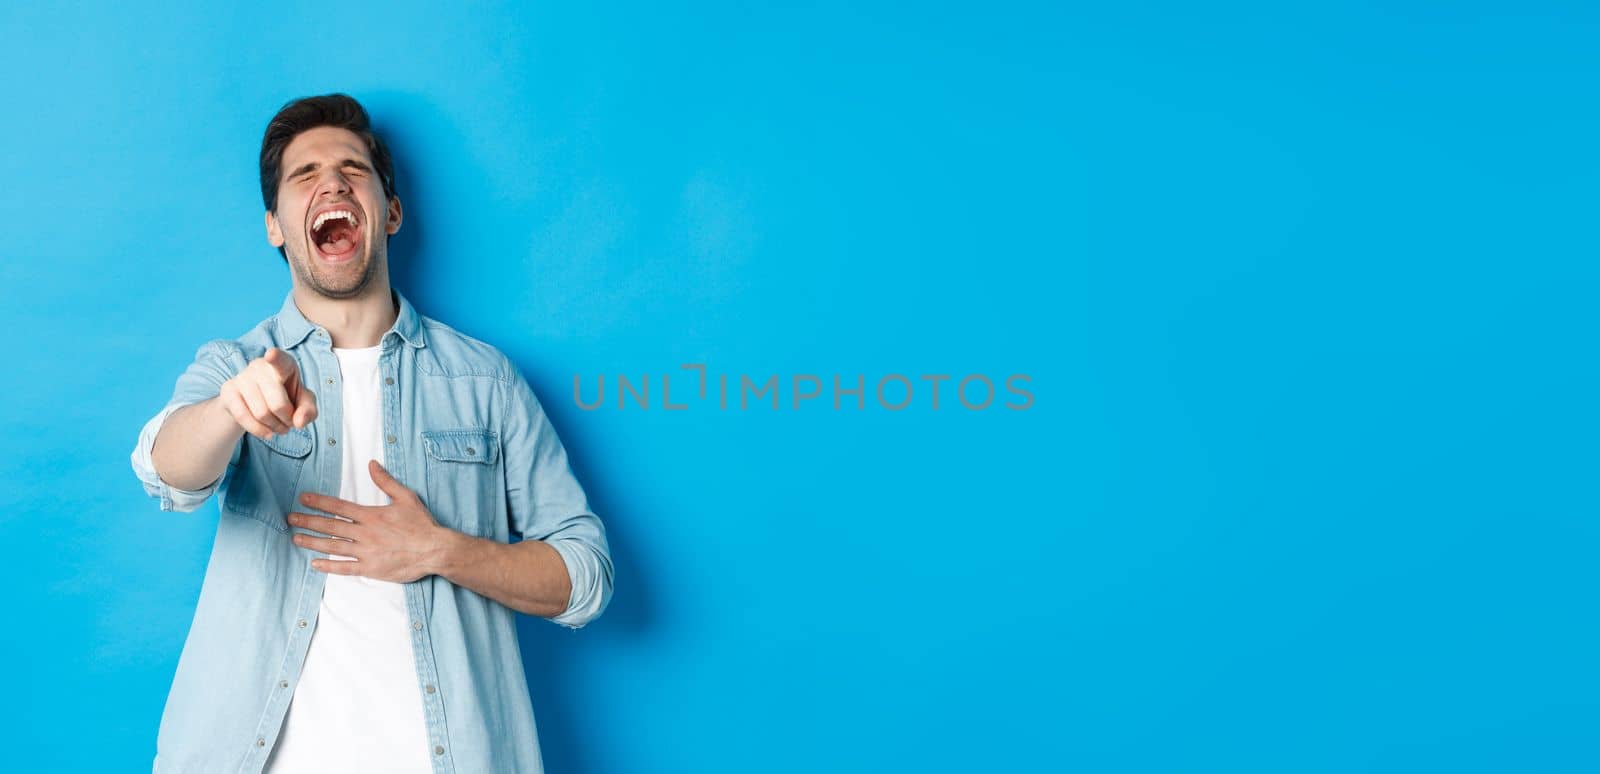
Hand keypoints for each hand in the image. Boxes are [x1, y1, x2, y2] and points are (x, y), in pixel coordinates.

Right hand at [219, 346, 317, 439]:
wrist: (255, 402)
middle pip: (277, 404)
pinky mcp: (228, 390)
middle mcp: (260, 365)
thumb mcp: (303, 402)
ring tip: (279, 427)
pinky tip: (267, 432)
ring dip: (275, 427)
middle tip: (289, 423)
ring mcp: (242, 376)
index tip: (271, 354)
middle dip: (287, 420)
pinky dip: (258, 430)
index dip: (275, 358)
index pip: (279, 360)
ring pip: (261, 413)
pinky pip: (243, 416)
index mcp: (283, 363)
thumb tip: (299, 422)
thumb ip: (309, 410)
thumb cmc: (286, 396)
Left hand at [286, 460, 451, 582]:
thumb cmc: (421, 524)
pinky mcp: (370, 568)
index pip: (339, 507)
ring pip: (333, 547)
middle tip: (290, 518)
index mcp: (371, 515)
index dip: (319, 502)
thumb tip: (371, 464)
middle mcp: (364, 533)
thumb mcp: (406, 497)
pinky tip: (315, 564)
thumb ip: (386, 481)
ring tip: (296, 538)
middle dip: (308, 521)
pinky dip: (329, 566)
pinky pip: (345, 568)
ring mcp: (366, 552)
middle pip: (331, 526)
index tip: (303, 498)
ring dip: (313, 542)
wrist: (434, 550)